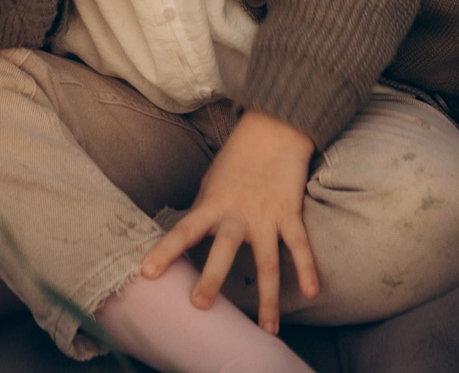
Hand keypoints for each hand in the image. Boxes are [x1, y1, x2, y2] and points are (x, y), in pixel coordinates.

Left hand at [140, 109, 318, 332]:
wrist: (272, 129)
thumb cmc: (236, 159)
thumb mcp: (211, 185)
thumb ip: (203, 214)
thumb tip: (188, 239)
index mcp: (212, 206)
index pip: (183, 231)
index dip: (164, 252)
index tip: (147, 272)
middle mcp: (237, 215)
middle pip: (224, 250)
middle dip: (212, 278)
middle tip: (200, 305)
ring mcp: (265, 216)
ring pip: (267, 262)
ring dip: (267, 298)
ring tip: (266, 329)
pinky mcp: (289, 213)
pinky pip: (299, 245)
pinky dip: (307, 268)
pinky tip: (312, 292)